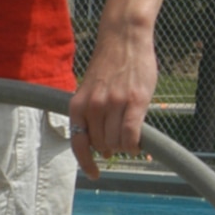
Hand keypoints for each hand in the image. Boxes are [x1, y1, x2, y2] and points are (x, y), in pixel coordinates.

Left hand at [69, 19, 156, 179]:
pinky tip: (137, 143)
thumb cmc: (109, 67)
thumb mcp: (90, 91)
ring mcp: (113, 103)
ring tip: (130, 134)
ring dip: (124, 145)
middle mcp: (93, 106)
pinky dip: (135, 144)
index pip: (78, 143)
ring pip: (118, 142)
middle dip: (111, 148)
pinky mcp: (134, 101)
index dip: (86, 163)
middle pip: (102, 145)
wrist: (123, 39)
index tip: (94, 175)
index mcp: (78, 105)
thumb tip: (101, 147)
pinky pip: (132, 134)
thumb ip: (91, 116)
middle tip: (120, 140)